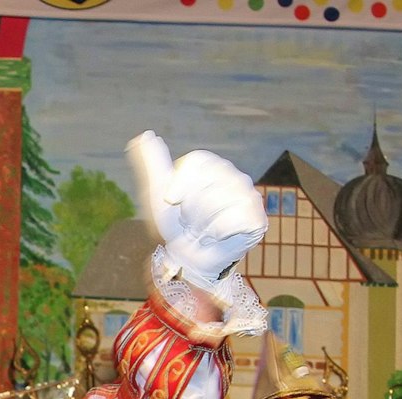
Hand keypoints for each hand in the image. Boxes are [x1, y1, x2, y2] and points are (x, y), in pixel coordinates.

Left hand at [128, 132, 265, 293]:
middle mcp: (233, 176)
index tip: (172, 200)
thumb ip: (154, 163)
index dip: (180, 182)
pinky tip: (218, 236)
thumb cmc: (176, 225)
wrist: (188, 259)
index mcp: (211, 167)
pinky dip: (220, 231)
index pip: (198, 161)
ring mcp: (248, 196)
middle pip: (209, 180)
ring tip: (203, 229)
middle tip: (189, 220)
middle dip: (191, 206)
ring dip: (204, 220)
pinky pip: (237, 218)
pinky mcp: (257, 219)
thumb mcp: (158, 194)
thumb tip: (144, 135)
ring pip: (223, 199)